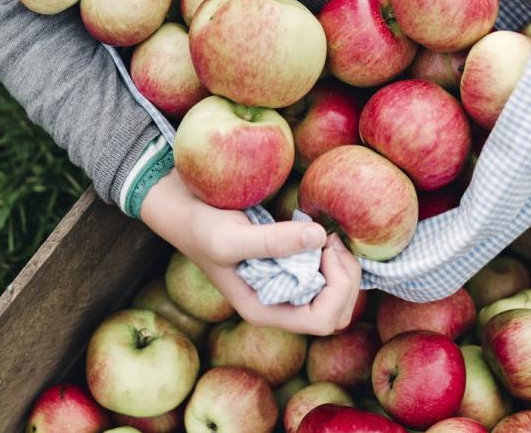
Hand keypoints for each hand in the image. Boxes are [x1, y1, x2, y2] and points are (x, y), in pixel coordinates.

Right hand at [139, 172, 363, 335]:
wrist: (185, 209)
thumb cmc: (201, 228)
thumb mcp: (231, 237)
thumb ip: (273, 241)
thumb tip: (320, 237)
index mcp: (265, 310)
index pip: (322, 321)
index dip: (336, 289)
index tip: (323, 249)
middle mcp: (279, 304)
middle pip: (337, 313)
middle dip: (346, 279)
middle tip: (330, 241)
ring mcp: (286, 286)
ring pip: (338, 295)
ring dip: (343, 267)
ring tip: (326, 237)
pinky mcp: (290, 266)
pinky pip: (328, 274)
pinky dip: (334, 256)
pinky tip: (320, 233)